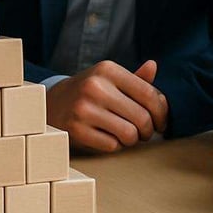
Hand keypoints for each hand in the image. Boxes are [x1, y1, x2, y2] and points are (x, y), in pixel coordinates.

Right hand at [46, 60, 168, 152]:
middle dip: (149, 130)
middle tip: (145, 132)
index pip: (148, 93)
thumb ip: (134, 78)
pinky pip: (112, 146)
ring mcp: (83, 109)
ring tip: (128, 136)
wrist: (51, 105)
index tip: (161, 122)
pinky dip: (116, 145)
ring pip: (129, 134)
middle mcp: (95, 86)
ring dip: (133, 140)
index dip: (161, 112)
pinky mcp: (76, 129)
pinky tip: (109, 138)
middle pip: (142, 117)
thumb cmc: (89, 93)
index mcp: (107, 70)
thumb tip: (153, 66)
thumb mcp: (108, 79)